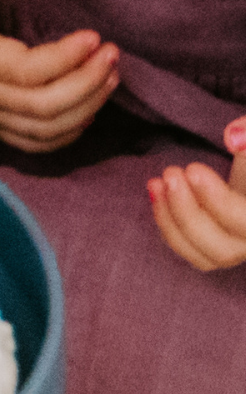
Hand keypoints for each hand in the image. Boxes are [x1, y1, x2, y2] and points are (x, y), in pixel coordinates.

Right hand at [0, 0, 118, 152]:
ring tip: (109, 77)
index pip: (29, 71)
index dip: (69, 58)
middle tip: (112, 55)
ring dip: (85, 109)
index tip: (95, 35)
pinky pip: (31, 142)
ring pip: (42, 131)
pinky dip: (65, 134)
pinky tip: (87, 109)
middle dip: (88, 84)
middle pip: (43, 107)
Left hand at [149, 118, 245, 273]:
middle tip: (171, 172)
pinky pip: (191, 253)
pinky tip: (157, 194)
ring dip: (173, 220)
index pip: (245, 221)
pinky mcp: (218, 250)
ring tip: (156, 182)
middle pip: (225, 249)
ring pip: (205, 257)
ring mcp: (239, 250)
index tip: (193, 169)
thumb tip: (233, 137)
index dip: (218, 201)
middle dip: (189, 212)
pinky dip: (169, 227)